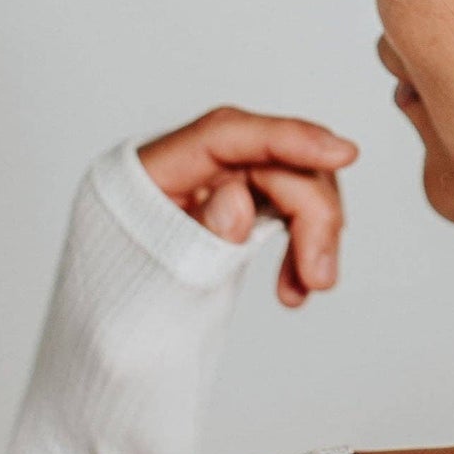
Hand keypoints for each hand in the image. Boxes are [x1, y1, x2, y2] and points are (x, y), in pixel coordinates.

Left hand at [136, 105, 359, 308]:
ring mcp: (219, 181)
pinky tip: (297, 282)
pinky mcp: (239, 201)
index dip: (289, 139)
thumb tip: (238, 201)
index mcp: (154, 167)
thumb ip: (196, 236)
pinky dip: (301, 244)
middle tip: (320, 277)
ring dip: (313, 233)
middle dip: (312, 214)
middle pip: (273, 163)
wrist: (109, 318)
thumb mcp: (147, 275)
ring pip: (292, 182)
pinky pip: (286, 209)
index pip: (228, 135)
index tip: (343, 153)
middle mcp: (193, 164)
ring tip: (308, 286)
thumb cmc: (120, 293)